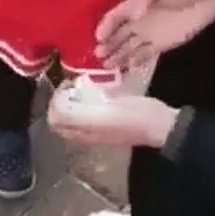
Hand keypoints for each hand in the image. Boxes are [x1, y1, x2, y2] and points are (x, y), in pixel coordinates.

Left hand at [48, 83, 179, 148]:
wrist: (160, 124)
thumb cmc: (132, 118)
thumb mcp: (100, 115)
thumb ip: (74, 115)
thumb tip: (55, 109)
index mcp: (82, 132)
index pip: (55, 120)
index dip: (55, 102)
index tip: (66, 86)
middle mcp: (87, 132)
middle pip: (64, 116)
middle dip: (63, 99)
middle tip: (73, 83)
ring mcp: (101, 126)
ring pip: (77, 112)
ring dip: (75, 98)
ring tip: (84, 84)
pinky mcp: (113, 120)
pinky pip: (92, 109)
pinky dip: (89, 98)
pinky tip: (99, 88)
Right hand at [94, 0, 214, 70]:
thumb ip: (144, 0)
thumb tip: (131, 15)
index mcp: (136, 2)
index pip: (116, 16)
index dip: (106, 26)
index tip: (99, 37)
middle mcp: (139, 20)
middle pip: (119, 34)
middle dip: (108, 44)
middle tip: (99, 55)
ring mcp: (150, 33)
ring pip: (129, 46)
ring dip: (118, 55)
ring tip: (107, 66)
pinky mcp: (163, 44)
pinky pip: (145, 54)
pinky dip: (136, 60)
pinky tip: (127, 66)